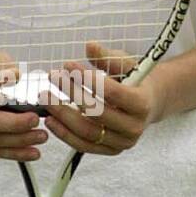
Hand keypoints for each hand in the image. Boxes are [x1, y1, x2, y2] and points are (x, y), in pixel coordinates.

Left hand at [43, 41, 164, 155]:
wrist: (150, 103)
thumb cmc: (135, 80)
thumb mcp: (126, 65)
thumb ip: (107, 57)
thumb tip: (90, 46)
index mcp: (142, 103)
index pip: (111, 92)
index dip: (87, 78)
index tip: (67, 65)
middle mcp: (134, 127)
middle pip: (97, 113)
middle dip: (71, 94)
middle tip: (52, 77)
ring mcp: (122, 142)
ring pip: (87, 132)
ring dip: (63, 116)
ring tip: (45, 100)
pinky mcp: (110, 150)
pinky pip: (83, 145)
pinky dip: (65, 134)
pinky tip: (51, 120)